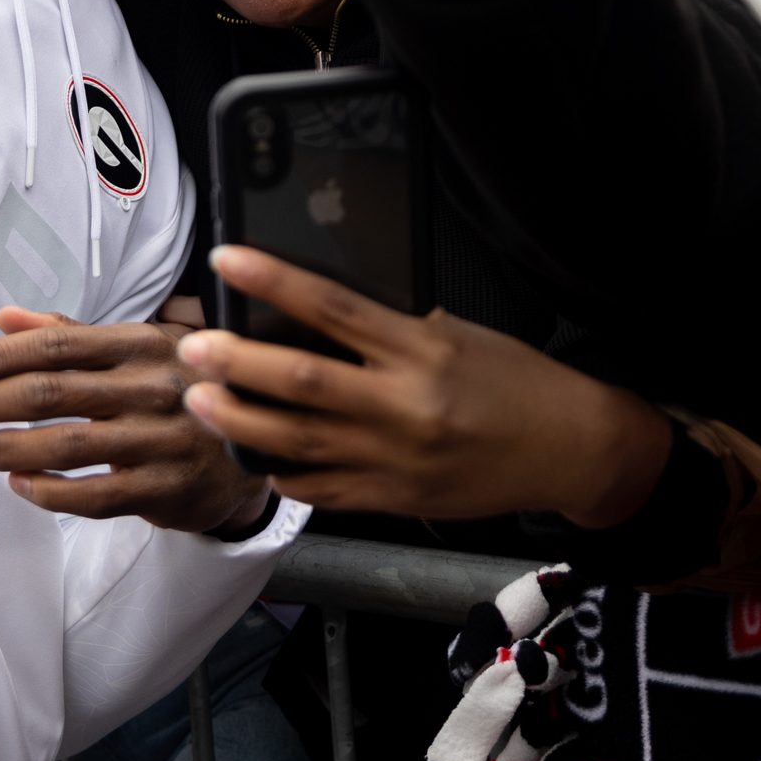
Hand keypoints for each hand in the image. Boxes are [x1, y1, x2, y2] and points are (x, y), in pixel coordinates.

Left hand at [0, 306, 269, 534]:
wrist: (258, 444)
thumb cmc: (181, 391)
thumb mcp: (138, 350)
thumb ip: (71, 335)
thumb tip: (6, 317)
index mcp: (144, 343)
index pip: (57, 345)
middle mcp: (155, 386)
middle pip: (52, 392)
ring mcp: (163, 440)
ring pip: (69, 445)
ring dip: (7, 449)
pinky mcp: (168, 489)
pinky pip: (97, 496)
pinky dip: (51, 491)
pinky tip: (18, 485)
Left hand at [174, 246, 672, 522]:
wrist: (568, 449)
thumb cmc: (514, 383)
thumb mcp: (455, 335)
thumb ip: (389, 329)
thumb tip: (314, 311)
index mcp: (420, 350)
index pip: (331, 307)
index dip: (273, 282)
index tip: (228, 261)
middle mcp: (402, 405)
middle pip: (299, 381)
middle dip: (236, 363)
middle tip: (193, 347)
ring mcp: (393, 459)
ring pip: (296, 442)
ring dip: (238, 423)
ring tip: (201, 400)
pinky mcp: (392, 499)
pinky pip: (320, 490)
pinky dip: (280, 473)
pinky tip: (251, 456)